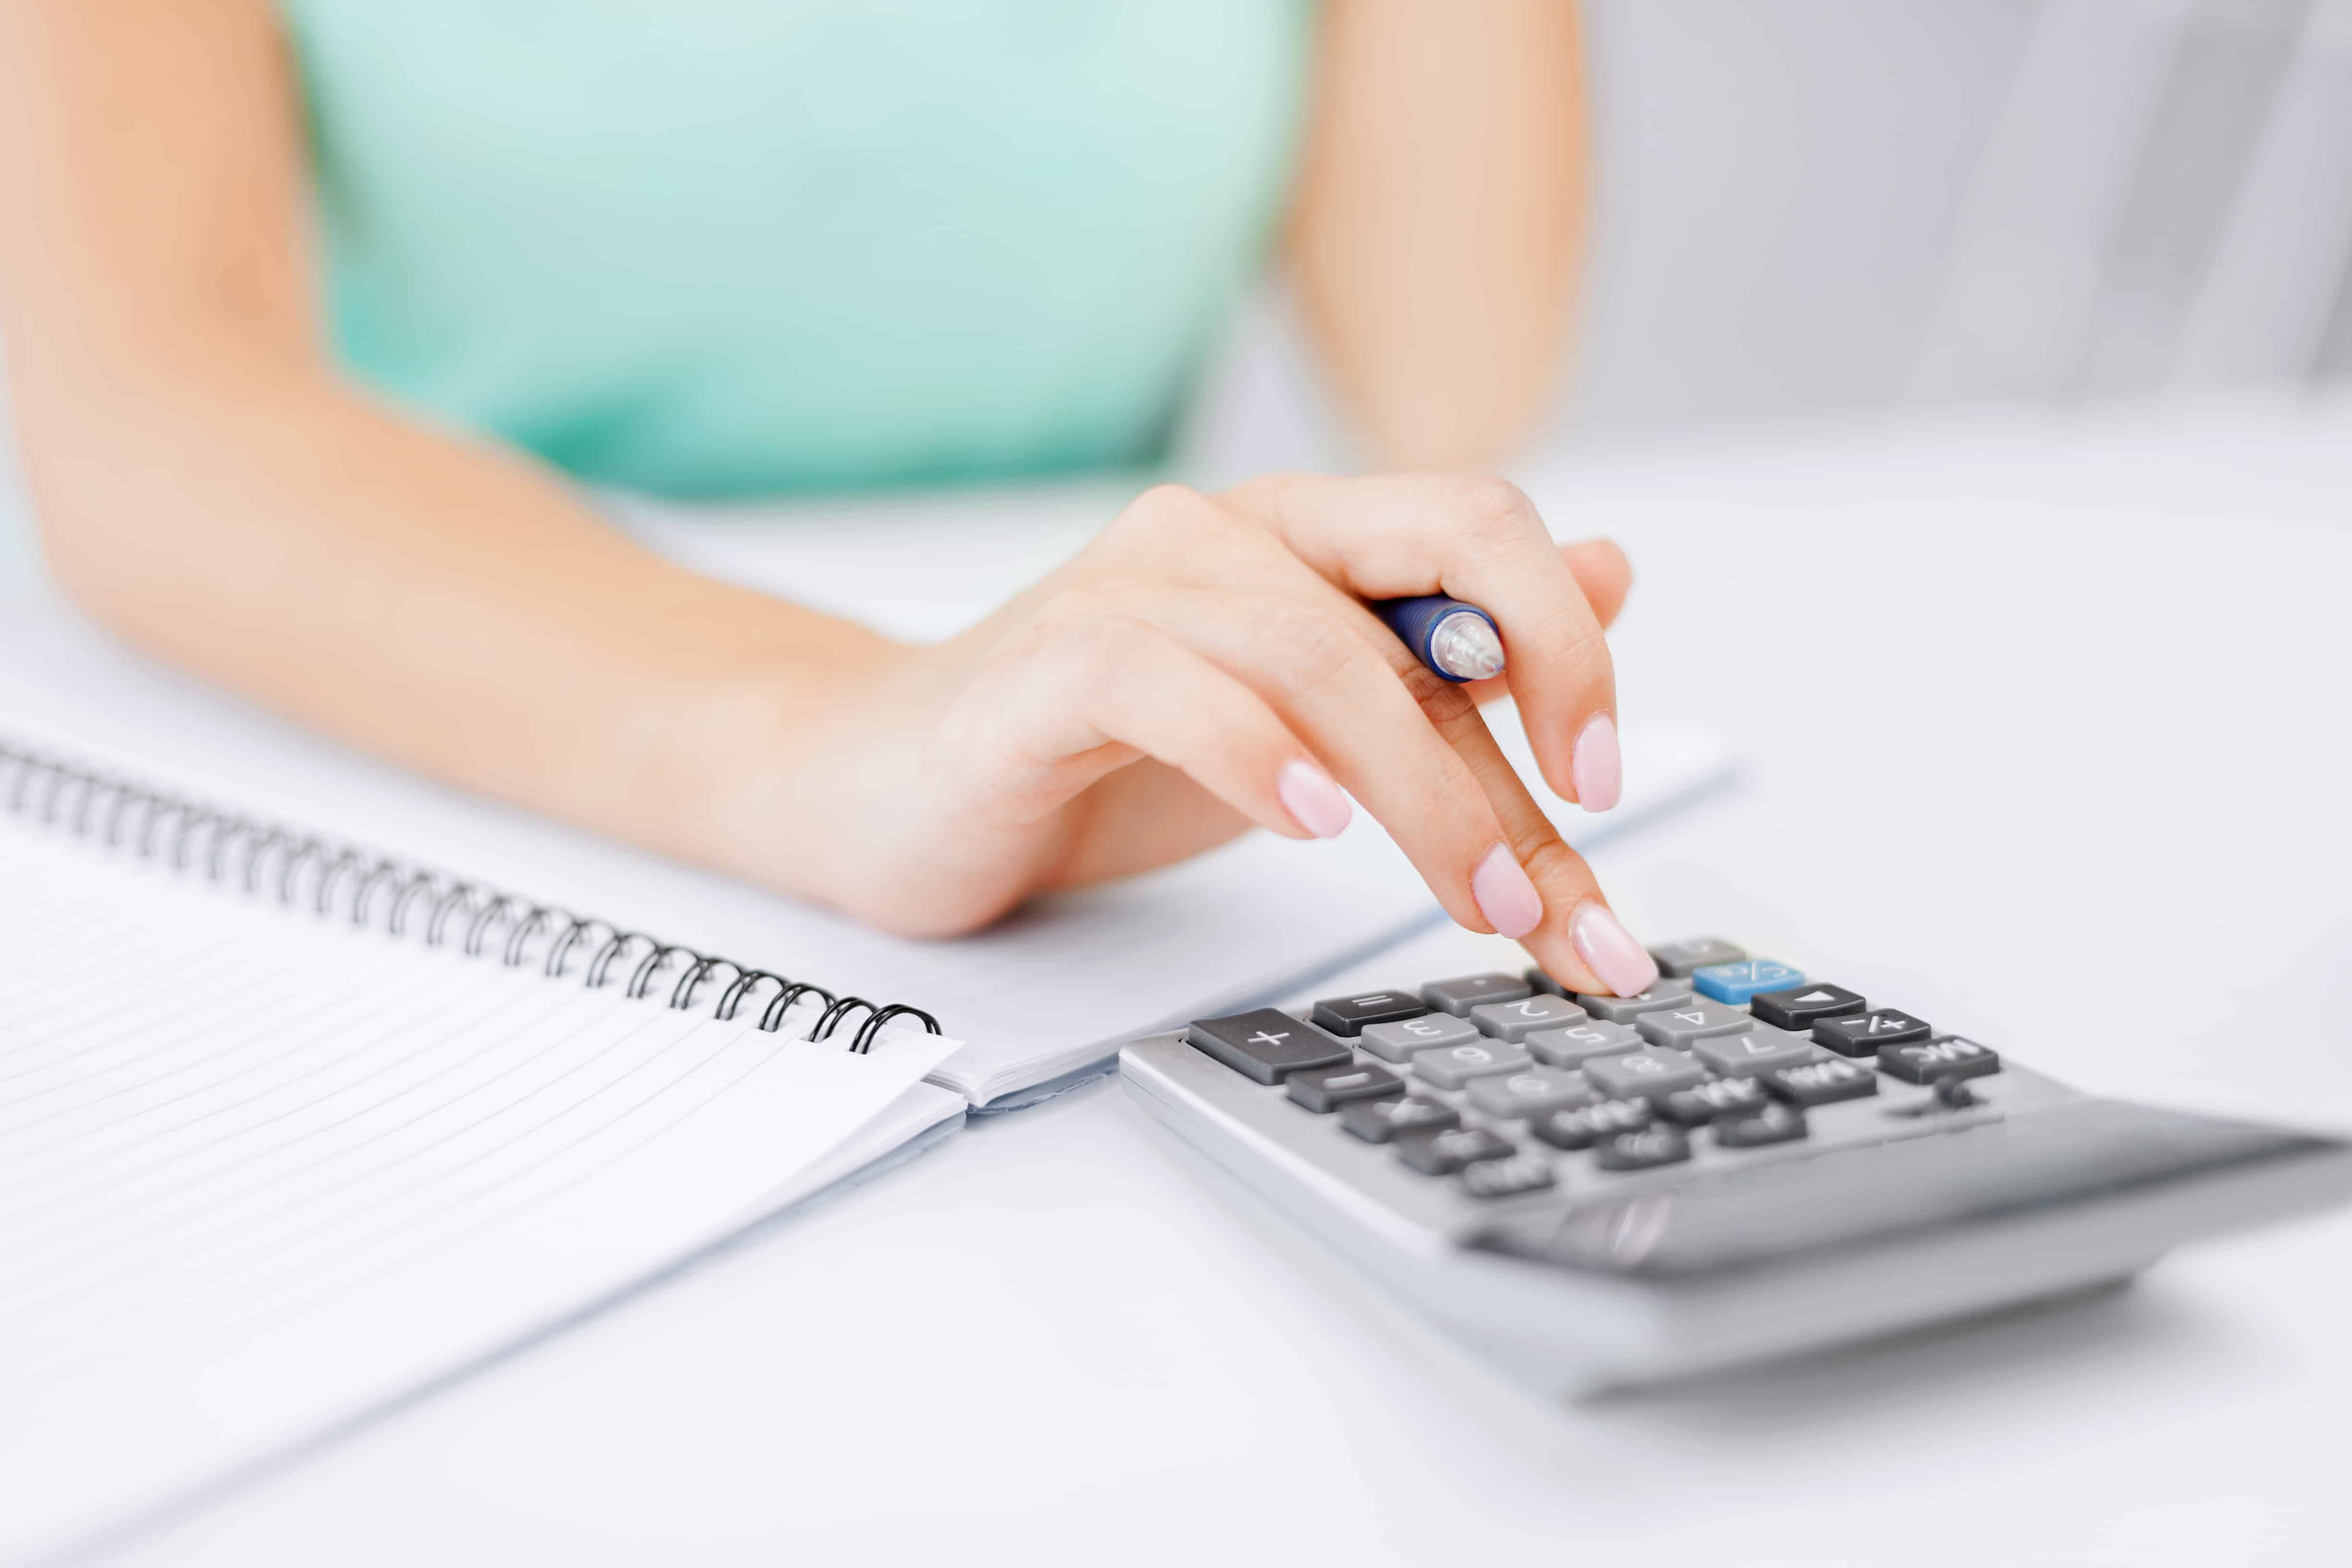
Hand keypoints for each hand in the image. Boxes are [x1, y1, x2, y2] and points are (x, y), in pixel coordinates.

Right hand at [740, 473, 1658, 996]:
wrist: (889, 786)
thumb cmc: (1099, 757)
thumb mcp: (1313, 726)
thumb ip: (1449, 665)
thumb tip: (1612, 571)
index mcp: (1303, 534)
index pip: (1482, 534)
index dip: (1571, 643)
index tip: (1603, 785)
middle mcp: (1228, 532)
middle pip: (1433, 565)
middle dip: (1533, 715)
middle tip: (1558, 882)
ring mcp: (1130, 588)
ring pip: (1319, 651)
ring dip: (1419, 788)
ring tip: (1469, 900)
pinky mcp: (1042, 669)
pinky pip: (1166, 684)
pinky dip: (1253, 752)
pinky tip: (1309, 823)